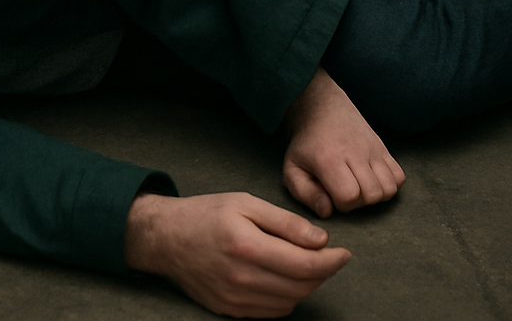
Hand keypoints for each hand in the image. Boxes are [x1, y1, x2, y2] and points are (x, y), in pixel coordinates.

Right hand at [124, 190, 349, 316]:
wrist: (166, 238)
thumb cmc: (207, 213)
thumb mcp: (246, 203)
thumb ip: (285, 222)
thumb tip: (321, 240)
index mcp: (247, 246)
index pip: (304, 265)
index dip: (331, 261)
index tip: (344, 252)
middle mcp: (242, 278)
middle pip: (300, 288)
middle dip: (323, 273)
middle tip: (330, 256)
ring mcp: (235, 300)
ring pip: (288, 303)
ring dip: (306, 287)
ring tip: (307, 265)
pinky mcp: (230, 311)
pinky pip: (271, 313)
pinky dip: (286, 298)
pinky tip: (284, 278)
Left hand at [282, 69, 405, 218]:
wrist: (322, 108)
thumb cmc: (306, 144)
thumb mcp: (292, 169)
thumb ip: (306, 194)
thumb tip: (328, 211)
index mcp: (329, 157)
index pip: (348, 196)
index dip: (340, 204)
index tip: (330, 193)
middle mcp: (354, 151)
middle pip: (371, 194)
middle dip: (358, 202)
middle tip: (344, 190)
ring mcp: (372, 148)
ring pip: (388, 188)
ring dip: (374, 195)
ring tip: (358, 186)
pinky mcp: (383, 147)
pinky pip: (399, 176)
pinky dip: (389, 184)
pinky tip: (372, 180)